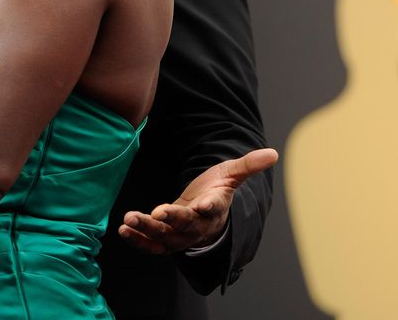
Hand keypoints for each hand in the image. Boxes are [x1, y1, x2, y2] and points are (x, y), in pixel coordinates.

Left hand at [118, 148, 277, 253]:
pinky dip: (138, 239)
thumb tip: (273, 153)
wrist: (206, 211)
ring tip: (129, 219)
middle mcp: (198, 225)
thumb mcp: (231, 173)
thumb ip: (248, 164)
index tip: (202, 205)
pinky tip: (123, 229)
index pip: (213, 208)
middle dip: (171, 220)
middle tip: (157, 212)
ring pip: (165, 237)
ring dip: (147, 229)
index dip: (208, 207)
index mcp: (215, 208)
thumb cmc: (217, 190)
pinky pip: (153, 244)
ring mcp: (181, 234)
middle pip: (186, 226)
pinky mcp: (166, 238)